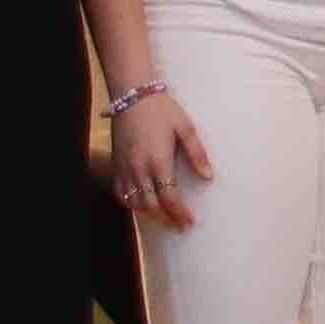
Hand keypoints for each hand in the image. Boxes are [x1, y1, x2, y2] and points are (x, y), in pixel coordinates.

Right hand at [108, 89, 215, 224]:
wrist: (132, 96)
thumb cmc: (163, 110)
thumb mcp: (186, 128)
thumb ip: (197, 154)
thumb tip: (209, 177)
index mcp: (158, 161)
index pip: (169, 197)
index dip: (179, 213)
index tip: (190, 222)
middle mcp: (138, 168)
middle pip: (151, 206)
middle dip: (167, 220)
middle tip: (180, 227)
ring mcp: (124, 168)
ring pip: (134, 203)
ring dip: (150, 215)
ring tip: (165, 220)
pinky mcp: (115, 164)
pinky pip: (120, 192)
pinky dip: (130, 204)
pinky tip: (142, 206)